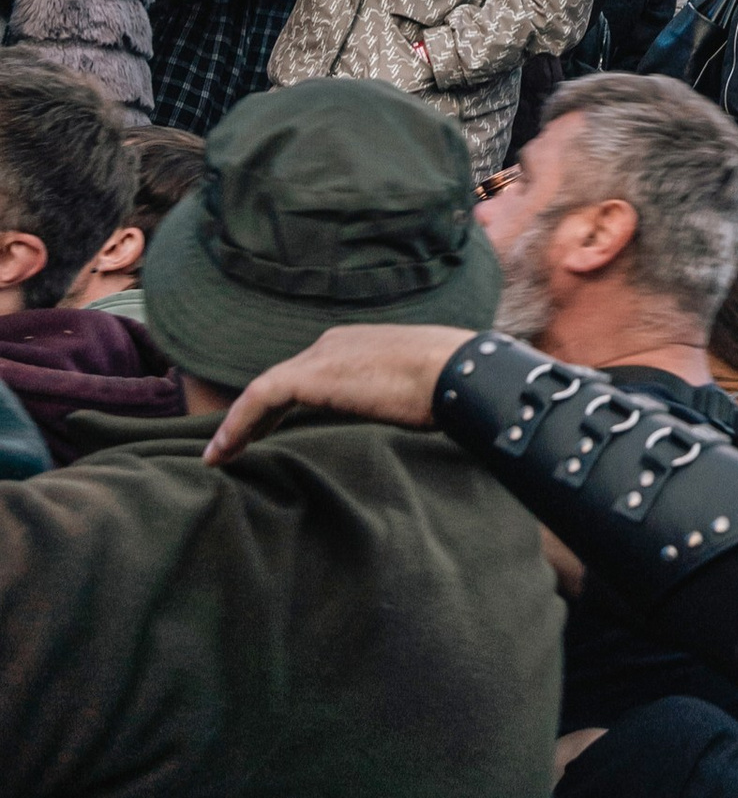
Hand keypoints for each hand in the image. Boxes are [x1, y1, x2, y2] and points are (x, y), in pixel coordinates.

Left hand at [203, 323, 466, 462]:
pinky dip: (237, 424)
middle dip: (257, 414)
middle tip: (236, 445)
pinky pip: (259, 398)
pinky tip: (223, 451)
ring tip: (220, 454)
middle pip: (283, 381)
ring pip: (265, 390)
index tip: (270, 433)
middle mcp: (334, 343)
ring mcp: (321, 356)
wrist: (458, 372)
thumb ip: (395, 398)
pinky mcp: (311, 375)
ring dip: (239, 422)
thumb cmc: (452, 385)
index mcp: (358, 345)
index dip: (284, 405)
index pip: (309, 374)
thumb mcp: (418, 390)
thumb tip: (403, 421)